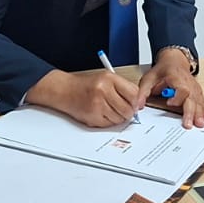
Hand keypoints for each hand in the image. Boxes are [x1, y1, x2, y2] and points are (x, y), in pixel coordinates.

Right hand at [26, 68, 140, 127]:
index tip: (136, 104)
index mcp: (109, 79)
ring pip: (120, 119)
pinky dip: (108, 121)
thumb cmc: (86, 85)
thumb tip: (138, 103)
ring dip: (118, 117)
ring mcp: (97, 105)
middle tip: (124, 108)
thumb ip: (122, 88)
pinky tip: (102, 113)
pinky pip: (109, 125)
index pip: (133, 93)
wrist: (65, 90)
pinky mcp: (92, 117)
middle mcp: (103, 91)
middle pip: (128, 109)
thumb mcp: (105, 78)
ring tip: (109, 109)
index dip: (136, 101)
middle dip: (128, 111)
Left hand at [136, 47, 203, 127]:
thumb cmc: (163, 69)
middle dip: (191, 112)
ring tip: (200, 124)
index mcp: (177, 78)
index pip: (182, 89)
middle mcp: (188, 83)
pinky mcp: (197, 92)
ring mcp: (194, 88)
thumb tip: (138, 105)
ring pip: (199, 101)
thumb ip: (143, 91)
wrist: (174, 60)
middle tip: (189, 124)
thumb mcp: (149, 77)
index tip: (170, 103)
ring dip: (200, 113)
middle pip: (192, 98)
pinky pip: (202, 101)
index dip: (177, 97)